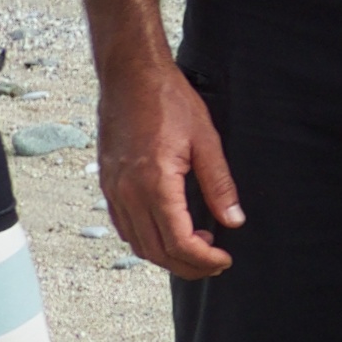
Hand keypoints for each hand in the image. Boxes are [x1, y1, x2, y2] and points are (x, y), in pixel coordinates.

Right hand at [97, 57, 244, 276]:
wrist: (130, 75)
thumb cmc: (167, 99)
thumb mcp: (205, 140)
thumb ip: (219, 185)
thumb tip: (233, 220)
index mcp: (155, 183)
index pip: (179, 243)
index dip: (204, 260)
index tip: (224, 259)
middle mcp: (129, 192)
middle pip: (157, 251)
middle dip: (189, 266)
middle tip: (214, 263)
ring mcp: (114, 190)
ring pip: (138, 244)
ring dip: (167, 255)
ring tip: (196, 245)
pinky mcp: (108, 184)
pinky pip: (124, 226)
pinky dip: (147, 239)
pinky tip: (168, 230)